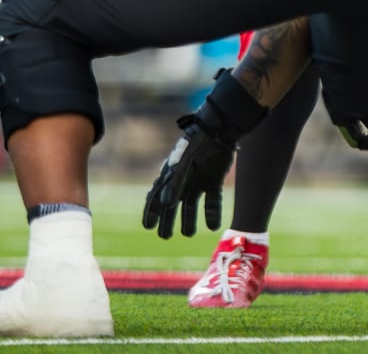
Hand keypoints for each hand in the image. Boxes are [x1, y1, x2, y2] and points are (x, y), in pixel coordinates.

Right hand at [141, 68, 267, 238]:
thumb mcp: (183, 164)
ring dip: (189, 219)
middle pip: (173, 205)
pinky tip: (213, 226)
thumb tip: (168, 205)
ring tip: (188, 234)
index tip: (148, 226)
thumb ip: (176, 183)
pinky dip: (212, 213)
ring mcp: (198, 181)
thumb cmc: (196, 144)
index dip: (152, 211)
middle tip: (165, 236)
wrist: (219, 131)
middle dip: (168, 221)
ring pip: (191, 205)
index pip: (157, 196)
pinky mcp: (214, 181)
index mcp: (171, 175)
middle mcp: (183, 180)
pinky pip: (212, 200)